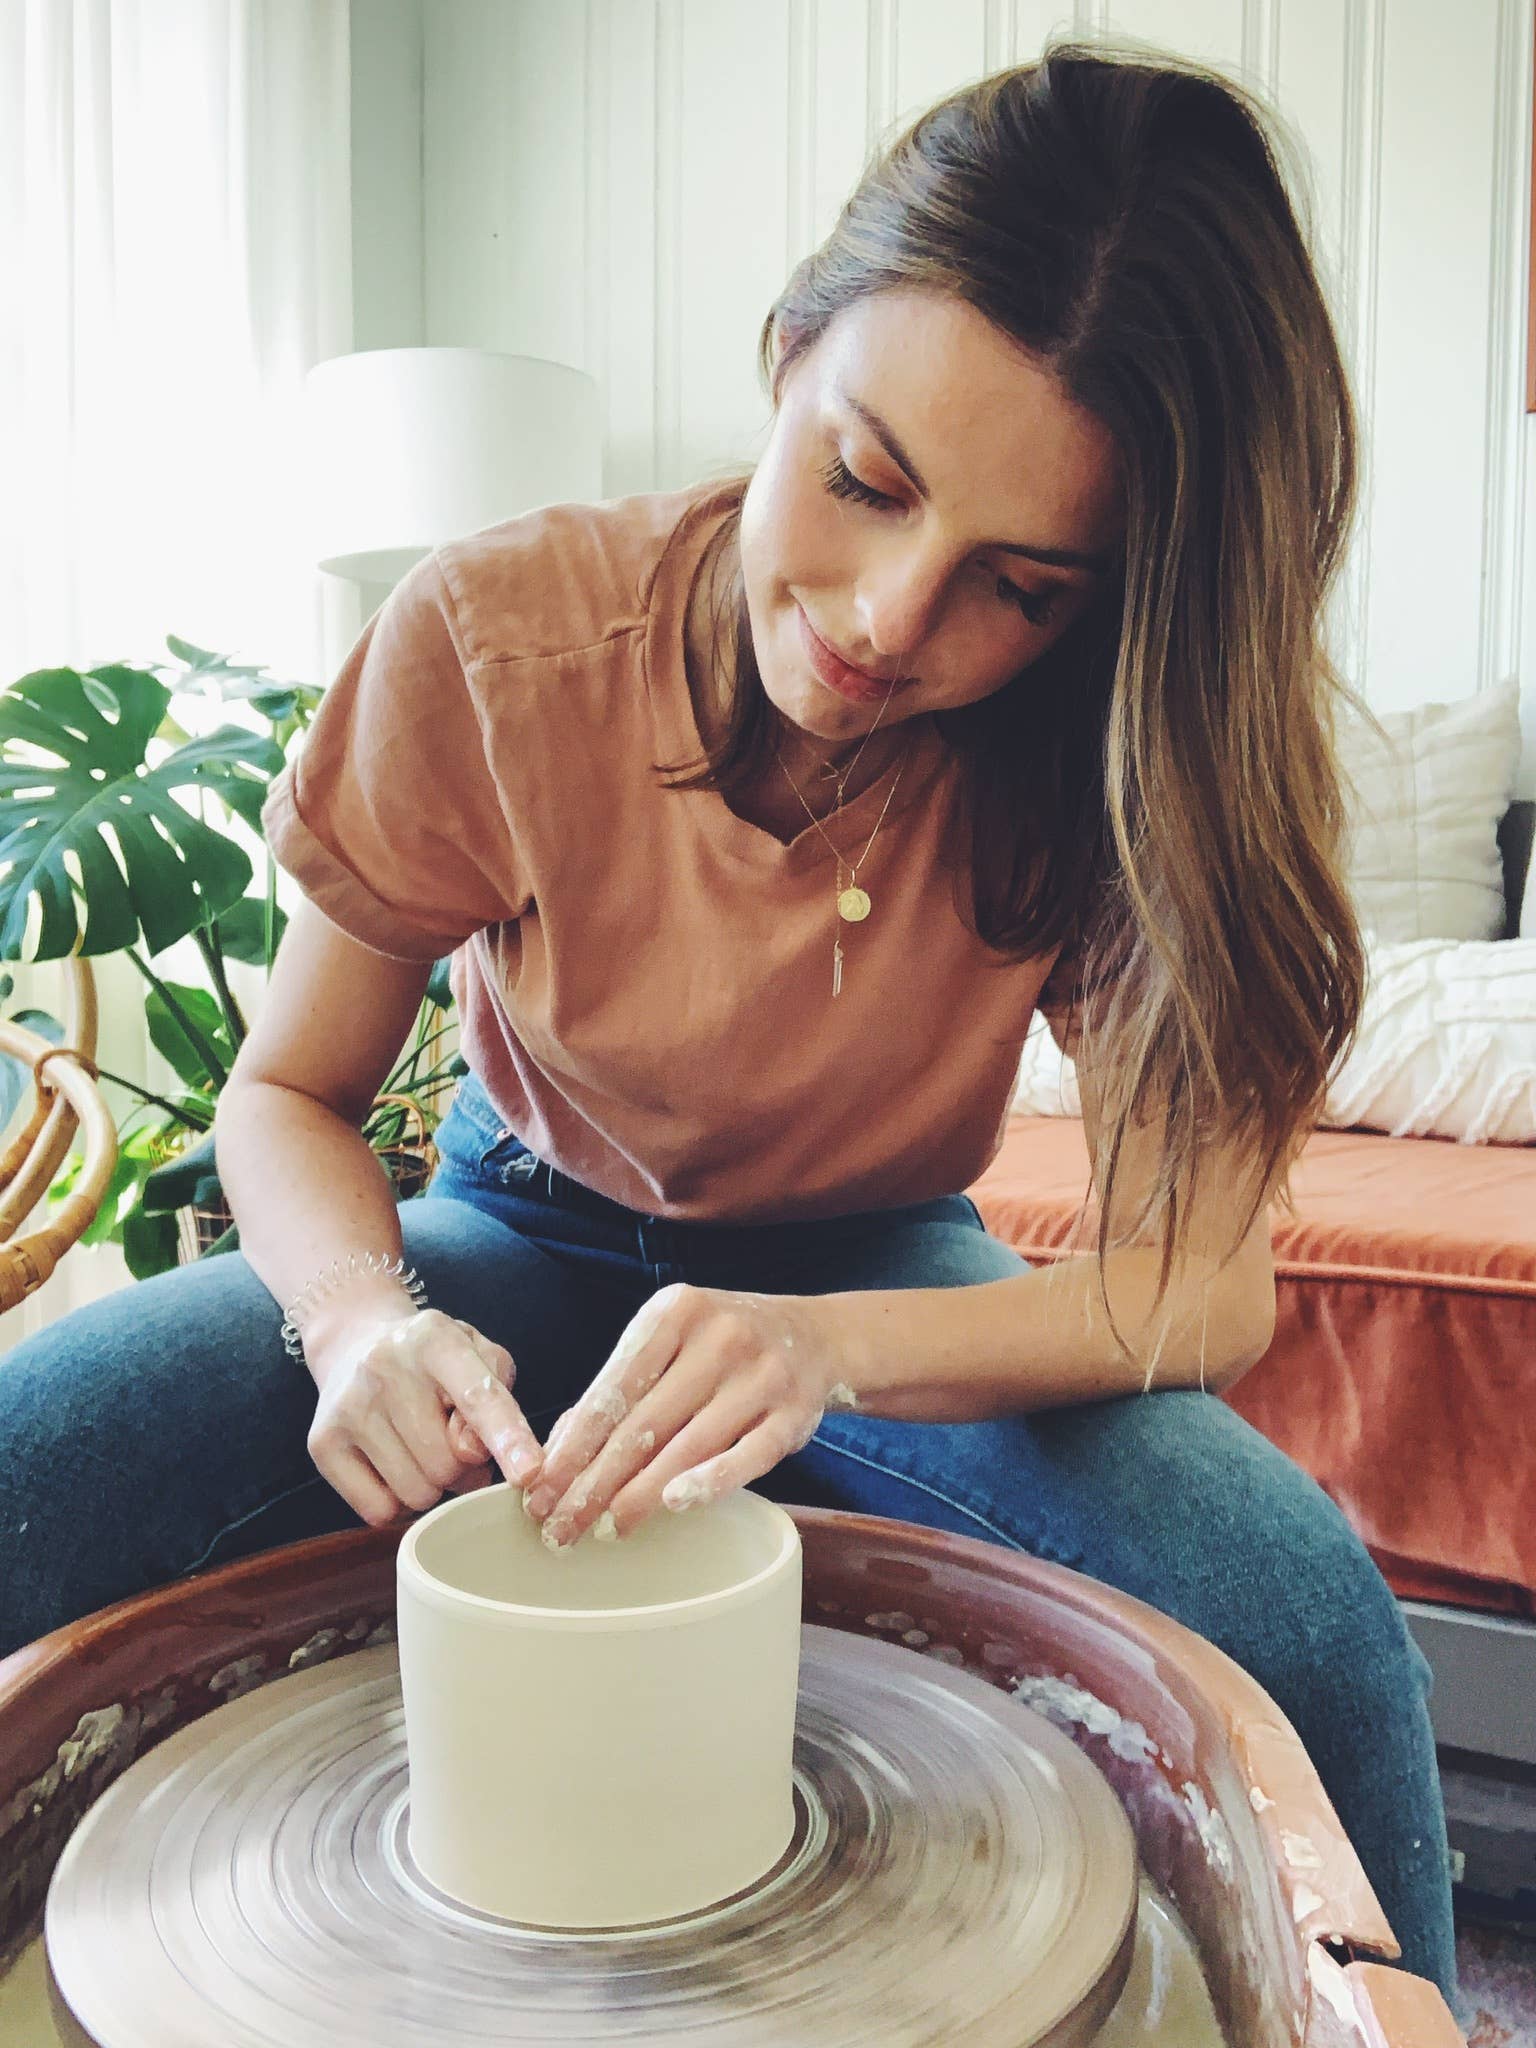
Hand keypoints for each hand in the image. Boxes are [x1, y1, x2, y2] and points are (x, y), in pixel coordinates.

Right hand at [306, 1306, 546, 1526]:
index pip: (479, 1396)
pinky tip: (392, 1464)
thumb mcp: (477, 1356)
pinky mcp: (321, 1443)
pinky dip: (396, 1502)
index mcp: (434, 1338)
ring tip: (420, 1447)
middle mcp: (384, 1367)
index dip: (508, 1437)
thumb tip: (476, 1454)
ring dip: (431, 1484)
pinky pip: (378, 1511)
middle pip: (448, 1464)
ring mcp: (348, 1406)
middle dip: (462, 1466)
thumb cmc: (433, 1360)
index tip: (530, 1472)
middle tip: (450, 1440)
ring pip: (416, 1493)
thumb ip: (497, 1397)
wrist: (355, 1343)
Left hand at [521, 1283, 860, 1550]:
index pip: (612, 1388)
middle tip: (558, 1525)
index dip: (572, 1445)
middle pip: (644, 1422)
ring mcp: (761, 1376)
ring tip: (604, 1527)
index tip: (538, 1490)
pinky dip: (711, 1481)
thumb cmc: (723, 1345)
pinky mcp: (795, 1414)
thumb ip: (621, 1387)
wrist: (817, 1336)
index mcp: (676, 1312)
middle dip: (594, 1481)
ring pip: (689, 1443)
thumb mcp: (671, 1341)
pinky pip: (748, 1455)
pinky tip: (675, 1504)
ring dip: (640, 1492)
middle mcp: (719, 1337)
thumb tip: (560, 1450)